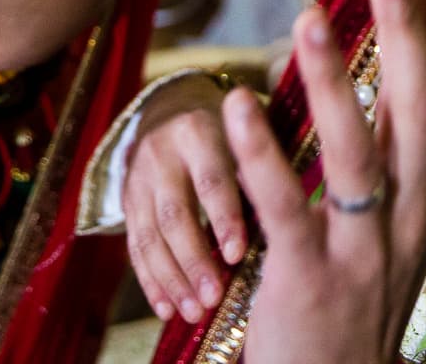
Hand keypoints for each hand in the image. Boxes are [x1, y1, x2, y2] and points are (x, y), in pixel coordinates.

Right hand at [122, 72, 247, 322]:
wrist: (172, 112)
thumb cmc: (231, 135)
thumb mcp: (244, 138)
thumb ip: (263, 170)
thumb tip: (297, 220)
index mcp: (198, 131)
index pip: (211, 179)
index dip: (223, 218)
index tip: (237, 255)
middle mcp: (161, 151)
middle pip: (175, 213)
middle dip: (194, 260)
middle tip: (214, 298)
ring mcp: (138, 178)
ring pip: (150, 235)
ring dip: (172, 279)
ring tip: (195, 313)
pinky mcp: (127, 203)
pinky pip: (135, 247)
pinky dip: (151, 282)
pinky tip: (167, 310)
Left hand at [228, 0, 425, 363]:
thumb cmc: (354, 296)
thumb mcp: (391, 222)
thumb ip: (393, 149)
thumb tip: (394, 65)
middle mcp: (410, 220)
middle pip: (418, 116)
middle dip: (407, 37)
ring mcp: (362, 254)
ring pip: (358, 158)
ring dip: (334, 85)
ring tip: (307, 17)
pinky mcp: (308, 282)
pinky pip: (286, 211)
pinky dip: (261, 156)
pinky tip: (236, 107)